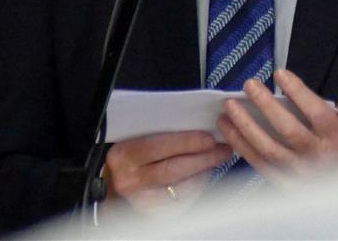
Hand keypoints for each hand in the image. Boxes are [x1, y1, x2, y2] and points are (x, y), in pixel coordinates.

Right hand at [102, 131, 232, 216]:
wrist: (114, 188)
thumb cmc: (129, 158)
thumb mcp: (134, 139)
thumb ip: (157, 132)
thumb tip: (194, 123)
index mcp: (123, 155)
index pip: (158, 147)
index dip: (187, 143)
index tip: (209, 138)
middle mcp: (129, 180)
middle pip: (173, 170)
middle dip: (203, 158)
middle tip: (223, 149)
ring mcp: (140, 201)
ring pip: (180, 187)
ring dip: (204, 172)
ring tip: (217, 158)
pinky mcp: (152, 214)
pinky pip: (182, 202)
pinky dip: (196, 187)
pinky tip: (204, 175)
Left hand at [216, 68, 337, 186]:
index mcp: (337, 139)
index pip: (316, 112)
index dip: (297, 92)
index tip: (280, 73)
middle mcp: (316, 156)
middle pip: (288, 130)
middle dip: (266, 105)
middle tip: (249, 84)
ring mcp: (298, 172)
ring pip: (268, 149)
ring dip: (245, 127)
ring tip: (229, 107)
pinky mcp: (283, 183)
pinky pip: (259, 164)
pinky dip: (242, 147)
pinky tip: (229, 130)